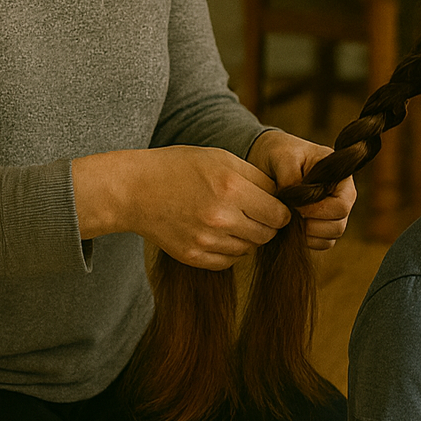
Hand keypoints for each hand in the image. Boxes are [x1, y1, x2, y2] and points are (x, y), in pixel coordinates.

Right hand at [72, 146, 289, 267]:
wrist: (135, 190)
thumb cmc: (180, 167)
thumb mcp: (221, 158)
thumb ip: (257, 178)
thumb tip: (285, 198)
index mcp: (232, 188)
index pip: (279, 214)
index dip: (280, 210)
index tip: (273, 205)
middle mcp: (221, 217)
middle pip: (267, 234)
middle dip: (266, 224)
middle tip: (253, 211)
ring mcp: (206, 241)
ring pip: (248, 249)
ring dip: (246, 236)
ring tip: (229, 218)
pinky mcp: (193, 256)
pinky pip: (228, 262)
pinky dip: (228, 250)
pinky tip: (216, 232)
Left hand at [246, 129, 356, 250]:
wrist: (268, 163)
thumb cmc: (280, 153)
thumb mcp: (283, 157)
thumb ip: (291, 177)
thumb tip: (296, 202)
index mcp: (340, 176)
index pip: (343, 204)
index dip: (319, 210)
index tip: (295, 206)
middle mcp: (341, 196)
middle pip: (339, 225)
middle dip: (312, 225)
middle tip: (290, 214)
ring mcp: (333, 213)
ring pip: (331, 237)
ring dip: (308, 234)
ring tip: (288, 219)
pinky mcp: (322, 226)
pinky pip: (321, 244)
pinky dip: (306, 241)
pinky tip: (289, 227)